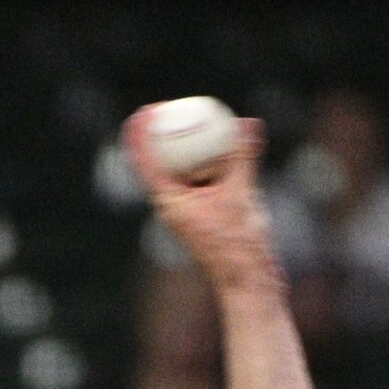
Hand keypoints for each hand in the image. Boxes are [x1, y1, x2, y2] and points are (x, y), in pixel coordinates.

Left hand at [122, 107, 277, 296]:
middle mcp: (173, 207)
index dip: (141, 138)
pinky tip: (217, 145)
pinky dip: (204, 162)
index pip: (147, 165)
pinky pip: (198, 181)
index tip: (140, 114)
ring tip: (187, 120)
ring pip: (178, 174)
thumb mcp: (241, 194)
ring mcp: (186, 211)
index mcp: (170, 203)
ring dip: (181, 150)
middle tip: (163, 109)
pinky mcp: (202, 214)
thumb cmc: (238, 243)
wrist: (246, 278)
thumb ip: (243, 157)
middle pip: (158, 166)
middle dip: (157, 139)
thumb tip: (248, 124)